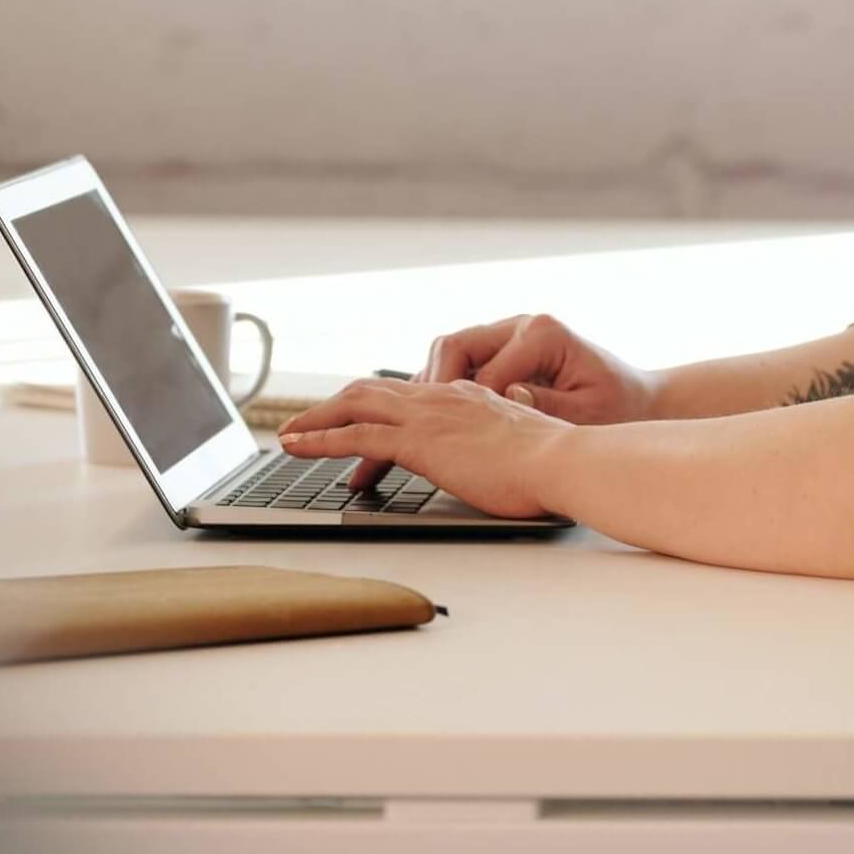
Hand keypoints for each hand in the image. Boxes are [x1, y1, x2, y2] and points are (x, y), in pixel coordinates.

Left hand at [278, 377, 567, 516]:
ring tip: (290, 436)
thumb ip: (500, 445)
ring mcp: (428, 417)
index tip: (358, 418)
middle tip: (308, 423)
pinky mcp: (419, 442)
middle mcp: (443, 398)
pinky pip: (356, 435)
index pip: (409, 394)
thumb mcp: (520, 446)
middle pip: (373, 391)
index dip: (376, 405)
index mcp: (467, 396)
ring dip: (316, 419)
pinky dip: (320, 439)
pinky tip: (298, 448)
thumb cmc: (554, 463)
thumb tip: (499, 459)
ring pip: (355, 405)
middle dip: (334, 406)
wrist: (564, 461)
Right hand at [419, 312, 660, 425]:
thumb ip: (547, 405)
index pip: (483, 369)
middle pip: (453, 347)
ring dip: (433, 388)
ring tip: (421, 425)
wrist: (638, 399)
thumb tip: (508, 396)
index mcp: (541, 334)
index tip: (454, 438)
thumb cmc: (618, 407)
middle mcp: (520, 326)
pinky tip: (439, 420)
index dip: (464, 406)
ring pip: (449, 354)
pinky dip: (445, 390)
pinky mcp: (504, 352)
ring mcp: (509, 336)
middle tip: (418, 427)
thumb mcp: (588, 413)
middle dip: (433, 387)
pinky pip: (461, 365)